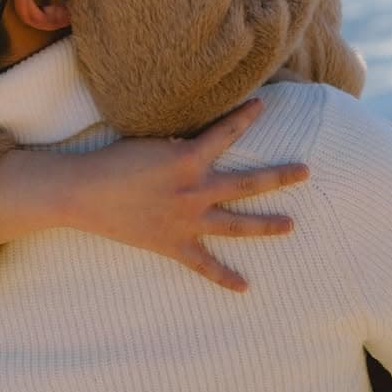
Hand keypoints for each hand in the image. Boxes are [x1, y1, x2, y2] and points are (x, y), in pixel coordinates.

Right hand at [66, 97, 307, 290]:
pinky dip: (224, 277)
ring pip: (236, 224)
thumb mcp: (151, 141)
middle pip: (248, 183)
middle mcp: (195, 190)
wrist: (86, 193)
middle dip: (280, 177)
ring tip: (291, 225)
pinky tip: (244, 287)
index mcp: (189, 158)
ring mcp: (188, 220)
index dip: (246, 117)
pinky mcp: (174, 244)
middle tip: (306, 171)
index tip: (263, 104)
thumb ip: (179, 145)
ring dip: (266, 225)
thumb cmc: (114, 160)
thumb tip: (200, 144)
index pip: (226, 132)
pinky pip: (205, 265)